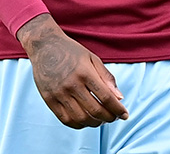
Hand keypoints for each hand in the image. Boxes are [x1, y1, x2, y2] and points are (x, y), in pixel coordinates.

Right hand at [16, 14, 128, 128]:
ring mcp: (59, 93)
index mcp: (85, 72)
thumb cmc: (71, 51)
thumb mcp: (92, 58)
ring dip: (95, 123)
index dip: (118, 109)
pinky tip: (85, 120)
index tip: (125, 115)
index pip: (106, 97)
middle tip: (114, 117)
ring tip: (100, 120)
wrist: (44, 45)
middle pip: (95, 110)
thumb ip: (107, 78)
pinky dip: (79, 124)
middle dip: (109, 118)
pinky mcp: (49, 99)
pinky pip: (66, 119)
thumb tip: (120, 98)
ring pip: (81, 118)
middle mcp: (71, 84)